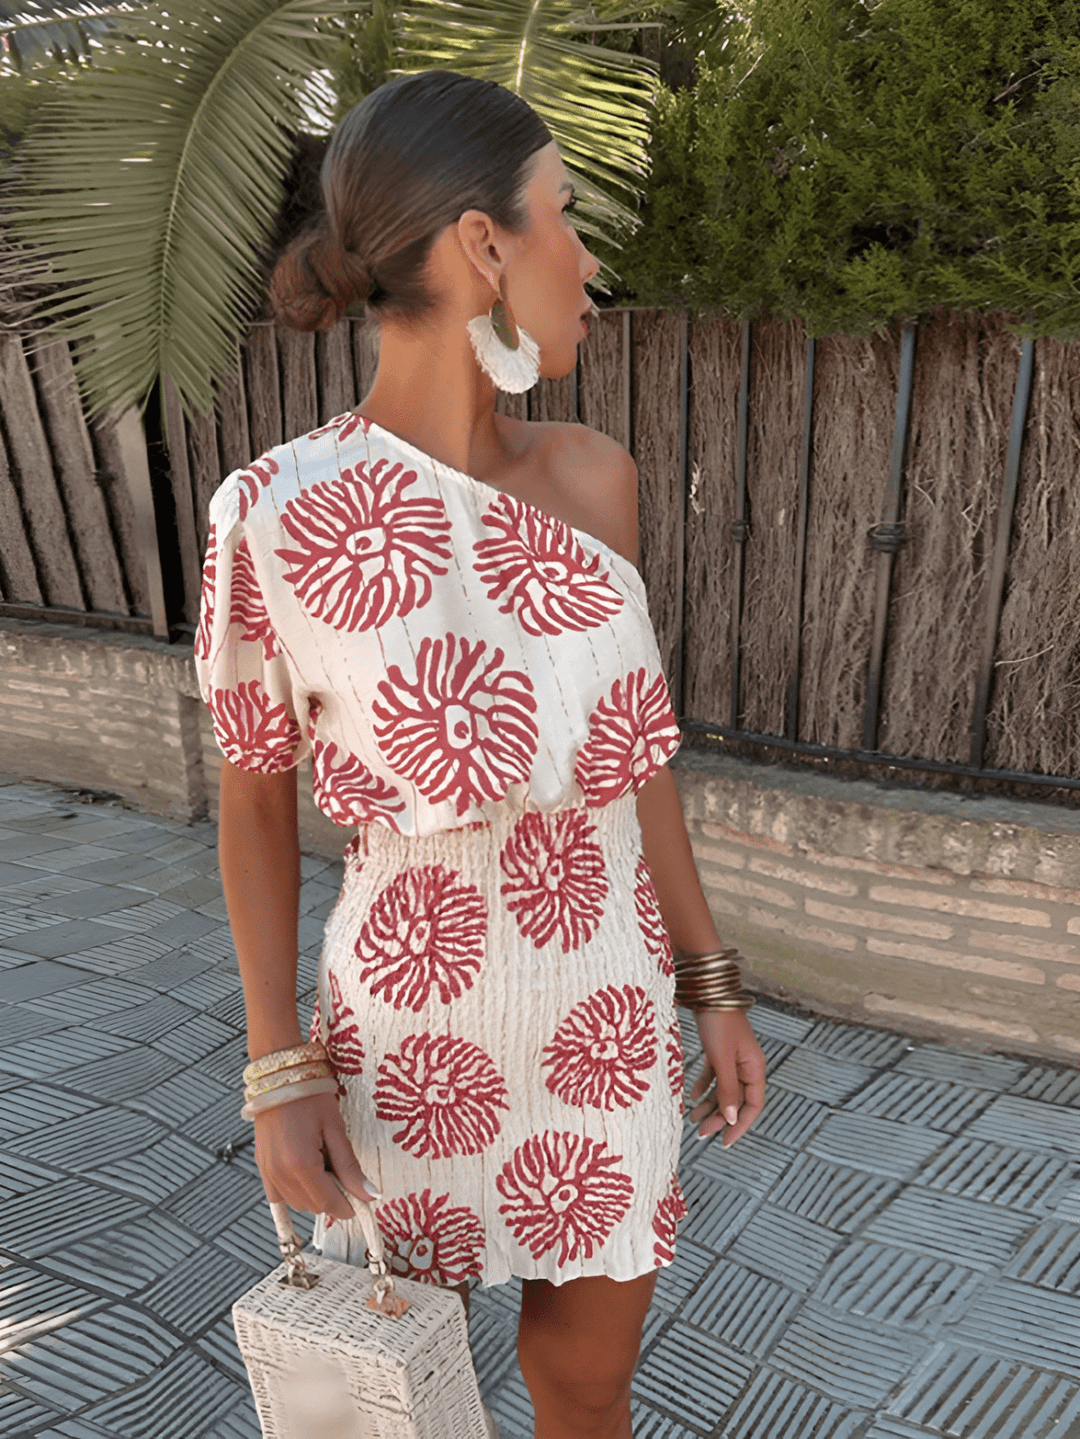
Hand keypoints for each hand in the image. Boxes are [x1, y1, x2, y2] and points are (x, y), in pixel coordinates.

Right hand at [253, 1091, 380, 1220]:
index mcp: (300, 1164)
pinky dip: (295, 1189)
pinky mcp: (261, 1166)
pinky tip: (306, 1170)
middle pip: (313, 1206)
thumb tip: (368, 1194)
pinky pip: (279, 1194)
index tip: (362, 1200)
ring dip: (314, 1193)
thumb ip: (350, 1167)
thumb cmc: (308, 1094)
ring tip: (322, 1162)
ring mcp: (267, 1171)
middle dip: (332, 1195)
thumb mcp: (335, 1129)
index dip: (349, 1205)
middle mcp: (279, 1172)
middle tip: (342, 1169)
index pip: (329, 1203)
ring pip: (297, 1203)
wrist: (279, 1076)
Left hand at [687, 1008, 765, 1144]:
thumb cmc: (718, 1023)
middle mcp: (747, 1064)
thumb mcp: (721, 1059)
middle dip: (720, 1118)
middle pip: (737, 1099)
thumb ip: (727, 1089)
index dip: (740, 1125)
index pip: (753, 1105)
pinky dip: (704, 1086)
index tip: (724, 1141)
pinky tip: (691, 1096)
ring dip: (710, 1104)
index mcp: (754, 1067)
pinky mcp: (719, 1048)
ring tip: (693, 1119)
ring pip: (724, 1088)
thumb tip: (732, 1119)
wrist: (708, 990)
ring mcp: (733, 1056)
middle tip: (701, 1134)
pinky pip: (714, 1074)